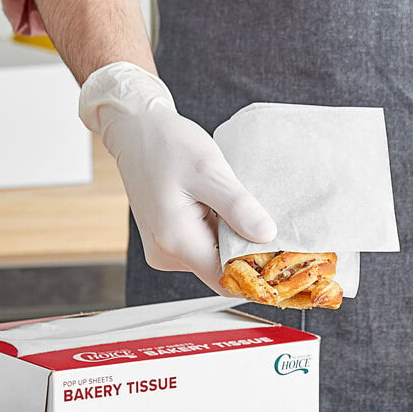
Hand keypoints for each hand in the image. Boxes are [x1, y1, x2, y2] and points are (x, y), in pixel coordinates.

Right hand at [79, 62, 275, 293]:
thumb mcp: (210, 170)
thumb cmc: (168, 145)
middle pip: (219, 272)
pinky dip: (216, 233)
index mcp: (175, 240)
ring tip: (232, 208)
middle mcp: (166, 254)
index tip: (276, 254)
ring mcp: (164, 250)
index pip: (224, 280)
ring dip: (230, 240)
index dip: (253, 273)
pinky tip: (217, 210)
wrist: (136, 131)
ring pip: (211, 259)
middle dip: (244, 252)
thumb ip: (237, 207)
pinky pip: (200, 248)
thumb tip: (267, 235)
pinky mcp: (166, 243)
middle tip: (260, 221)